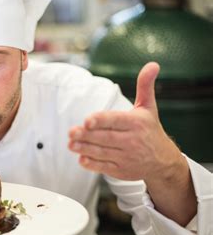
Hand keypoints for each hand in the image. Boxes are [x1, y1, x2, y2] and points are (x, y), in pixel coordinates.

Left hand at [68, 62, 194, 224]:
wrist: (163, 161)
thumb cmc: (150, 130)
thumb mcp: (149, 107)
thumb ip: (145, 86)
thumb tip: (152, 64)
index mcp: (136, 123)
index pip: (115, 121)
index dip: (101, 120)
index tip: (87, 120)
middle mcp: (131, 141)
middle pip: (105, 137)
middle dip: (86, 135)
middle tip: (71, 132)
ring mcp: (126, 157)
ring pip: (102, 152)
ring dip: (85, 148)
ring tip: (71, 144)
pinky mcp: (121, 170)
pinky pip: (104, 167)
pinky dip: (92, 164)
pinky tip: (81, 158)